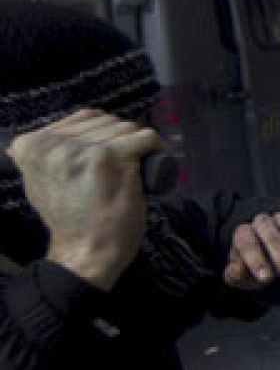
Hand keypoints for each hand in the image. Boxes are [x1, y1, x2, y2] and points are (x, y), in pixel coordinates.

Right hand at [8, 109, 166, 291]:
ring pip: (126, 128)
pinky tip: (158, 161)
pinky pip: (146, 137)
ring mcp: (83, 149)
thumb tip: (47, 139)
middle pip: (106, 121)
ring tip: (139, 167)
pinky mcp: (112, 157)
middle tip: (128, 164)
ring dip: (139, 145)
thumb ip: (42, 159)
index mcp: (31, 145)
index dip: (104, 133)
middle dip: (122, 139)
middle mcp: (53, 143)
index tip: (113, 152)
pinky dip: (158, 147)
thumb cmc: (70, 220)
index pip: (83, 118)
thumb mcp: (40, 181)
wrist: (85, 251)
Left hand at [225, 211, 279, 289]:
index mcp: (243, 234)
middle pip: (270, 235)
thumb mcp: (240, 275)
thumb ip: (235, 274)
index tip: (266, 277)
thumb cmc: (252, 268)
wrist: (267, 256)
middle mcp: (261, 222)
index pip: (247, 243)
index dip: (256, 260)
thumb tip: (236, 271)